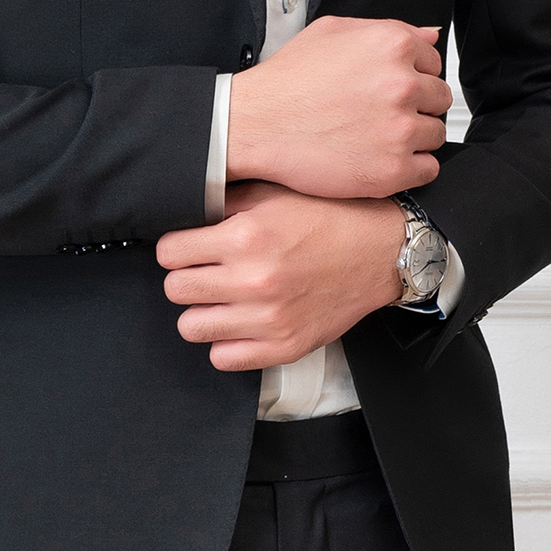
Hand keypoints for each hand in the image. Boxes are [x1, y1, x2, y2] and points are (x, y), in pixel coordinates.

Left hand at [157, 184, 406, 371]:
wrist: (381, 253)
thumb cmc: (328, 218)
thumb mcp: (274, 193)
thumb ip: (225, 202)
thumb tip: (185, 209)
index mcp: (246, 236)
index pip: (169, 253)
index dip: (176, 249)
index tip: (188, 249)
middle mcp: (254, 280)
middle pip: (175, 290)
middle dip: (185, 278)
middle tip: (205, 273)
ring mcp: (268, 319)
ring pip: (192, 327)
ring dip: (202, 312)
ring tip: (222, 300)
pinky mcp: (283, 347)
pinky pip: (223, 358)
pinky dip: (226, 342)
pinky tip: (240, 323)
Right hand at [224, 12, 448, 198]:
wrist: (254, 125)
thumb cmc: (287, 82)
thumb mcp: (332, 33)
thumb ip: (387, 30)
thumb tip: (430, 36)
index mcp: (392, 46)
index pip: (434, 64)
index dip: (413, 78)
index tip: (391, 91)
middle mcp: (402, 85)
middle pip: (439, 100)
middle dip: (416, 108)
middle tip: (382, 117)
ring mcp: (400, 129)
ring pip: (435, 135)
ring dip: (413, 139)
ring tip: (375, 139)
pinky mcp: (392, 169)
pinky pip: (428, 170)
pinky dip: (410, 169)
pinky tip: (381, 160)